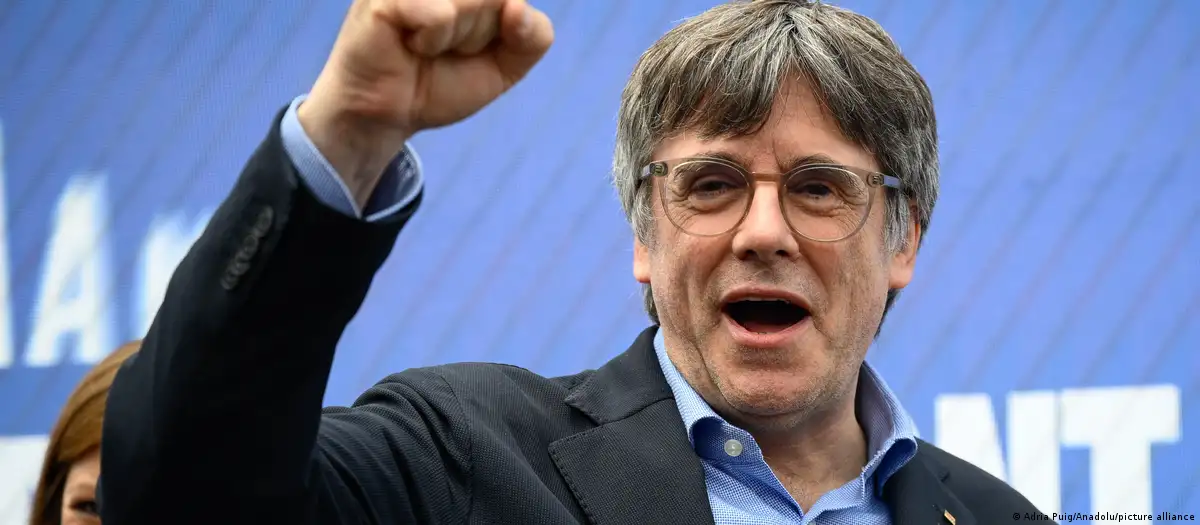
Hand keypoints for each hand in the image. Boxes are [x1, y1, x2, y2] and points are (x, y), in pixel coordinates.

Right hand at [298, 0, 553, 203]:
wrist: (389, 116)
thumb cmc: (441, 81)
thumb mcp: (506, 66)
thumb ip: (533, 36)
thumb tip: (517, 6)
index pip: (516, 0)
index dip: (504, 29)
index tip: (473, 44)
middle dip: (482, 36)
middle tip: (448, 47)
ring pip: (475, 2)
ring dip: (459, 39)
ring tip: (427, 46)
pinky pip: (441, 14)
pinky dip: (433, 41)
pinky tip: (409, 44)